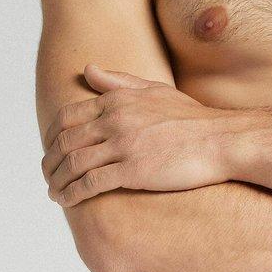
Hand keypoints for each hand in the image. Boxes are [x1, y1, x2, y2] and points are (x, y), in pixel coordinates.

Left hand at [42, 63, 225, 205]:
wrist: (223, 141)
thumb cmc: (192, 119)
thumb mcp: (155, 91)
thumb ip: (118, 81)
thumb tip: (87, 69)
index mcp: (117, 100)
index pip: (67, 116)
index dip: (51, 136)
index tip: (50, 151)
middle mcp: (115, 119)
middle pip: (65, 141)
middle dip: (50, 162)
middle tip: (48, 176)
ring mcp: (123, 145)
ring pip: (73, 164)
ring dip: (57, 182)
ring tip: (54, 193)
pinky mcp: (133, 171)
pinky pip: (90, 184)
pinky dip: (72, 194)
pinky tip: (67, 202)